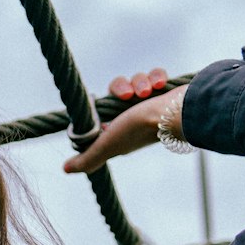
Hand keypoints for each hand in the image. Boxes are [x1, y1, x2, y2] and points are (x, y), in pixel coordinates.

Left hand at [63, 69, 185, 174]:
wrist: (179, 113)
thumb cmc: (141, 129)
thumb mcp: (108, 145)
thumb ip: (88, 158)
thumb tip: (65, 169)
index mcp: (120, 129)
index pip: (102, 109)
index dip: (102, 103)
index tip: (102, 101)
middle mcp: (135, 117)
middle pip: (118, 90)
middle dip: (122, 87)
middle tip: (129, 95)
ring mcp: (151, 105)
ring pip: (136, 81)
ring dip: (140, 81)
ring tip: (148, 91)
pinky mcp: (166, 93)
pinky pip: (154, 75)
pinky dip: (156, 76)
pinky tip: (160, 84)